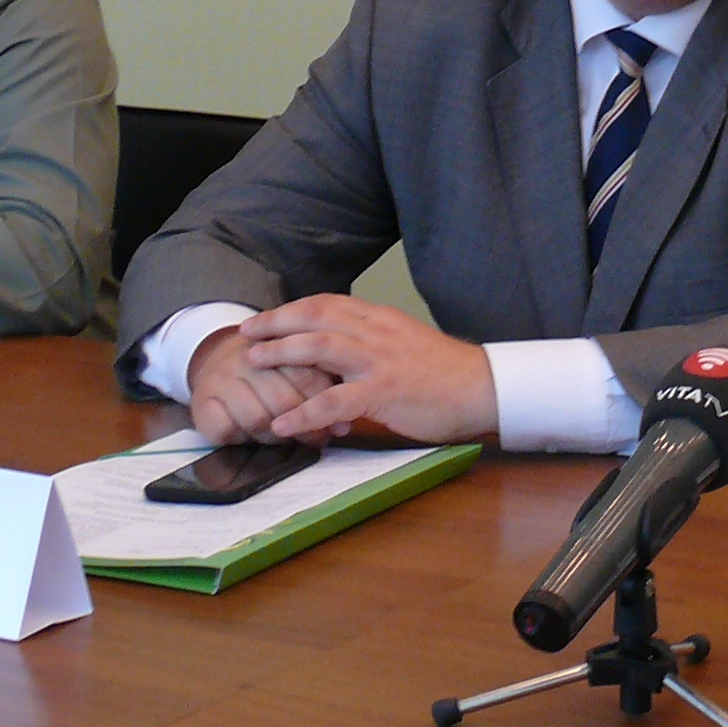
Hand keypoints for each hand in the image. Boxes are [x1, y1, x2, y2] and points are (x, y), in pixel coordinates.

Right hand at [188, 323, 333, 442]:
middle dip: (305, 426)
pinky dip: (242, 439)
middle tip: (317, 438)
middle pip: (284, 400)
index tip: (340, 423)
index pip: (307, 376)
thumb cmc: (267, 369)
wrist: (216, 358)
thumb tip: (344, 425)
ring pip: (257, 419)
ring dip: (275, 436)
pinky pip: (226, 429)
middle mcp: (246, 359)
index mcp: (275, 343)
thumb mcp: (295, 367)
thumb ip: (321, 387)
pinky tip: (251, 436)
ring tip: (284, 437)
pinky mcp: (201, 402)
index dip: (325, 404)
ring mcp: (221, 379)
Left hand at [234, 295, 496, 443]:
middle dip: (276, 322)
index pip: (327, 303)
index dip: (292, 309)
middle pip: (315, 316)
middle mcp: (375, 331)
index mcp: (379, 319)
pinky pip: (334, 401)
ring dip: (282, 353)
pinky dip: (304, 412)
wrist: (482, 387)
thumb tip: (337, 356)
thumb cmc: (444, 373)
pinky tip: (283, 423)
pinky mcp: (384, 392)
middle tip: (245, 333)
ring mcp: (378, 360)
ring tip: (254, 363)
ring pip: (320, 346)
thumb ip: (371, 344)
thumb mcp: (403, 344)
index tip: (266, 318)